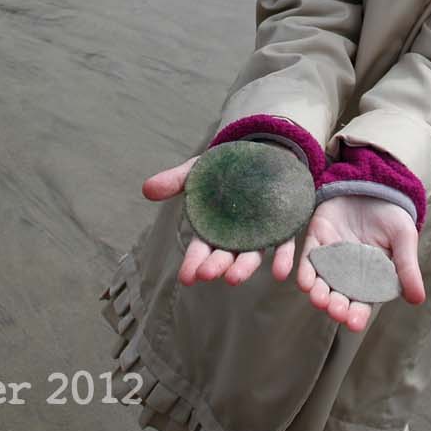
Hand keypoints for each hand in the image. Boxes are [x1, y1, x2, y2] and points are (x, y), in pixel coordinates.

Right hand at [141, 156, 297, 287]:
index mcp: (212, 228)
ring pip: (252, 255)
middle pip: (225, 256)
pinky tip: (282, 272)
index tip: (187, 277)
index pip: (201, 250)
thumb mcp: (197, 170)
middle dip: (216, 266)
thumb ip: (175, 180)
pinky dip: (282, 259)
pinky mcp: (284, 225)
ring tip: (236, 278)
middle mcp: (236, 236)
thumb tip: (146, 189)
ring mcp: (260, 233)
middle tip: (208, 275)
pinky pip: (283, 243)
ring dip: (245, 268)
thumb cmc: (223, 167)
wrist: (260, 151)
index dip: (193, 263)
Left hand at [295, 196, 425, 332]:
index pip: (362, 302)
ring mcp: (330, 256)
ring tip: (319, 298)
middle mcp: (347, 271)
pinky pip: (308, 257)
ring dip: (318, 292)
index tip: (354, 323)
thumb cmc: (393, 215)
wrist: (375, 183)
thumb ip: (407, 268)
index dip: (358, 314)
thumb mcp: (404, 239)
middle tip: (335, 310)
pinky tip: (300, 280)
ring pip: (320, 280)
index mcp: (370, 277)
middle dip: (335, 305)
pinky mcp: (317, 238)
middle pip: (338, 295)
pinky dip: (305, 270)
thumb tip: (418, 299)